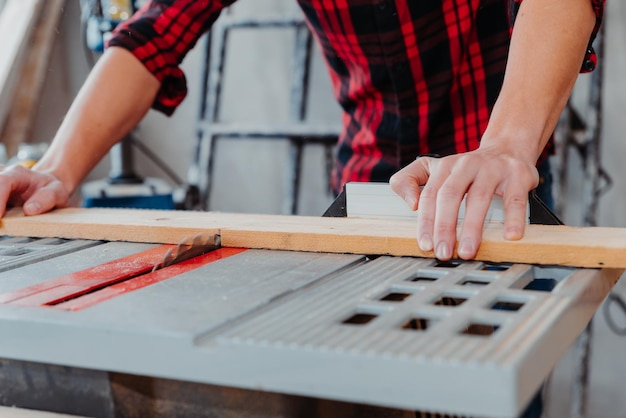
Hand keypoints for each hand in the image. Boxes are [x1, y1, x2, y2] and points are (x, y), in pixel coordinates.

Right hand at [0, 164, 69, 216]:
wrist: (46, 187)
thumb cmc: (51, 189)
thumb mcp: (57, 192)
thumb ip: (47, 199)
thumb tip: (30, 209)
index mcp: (18, 174)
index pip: (3, 182)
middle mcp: (2, 174)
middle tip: (1, 225)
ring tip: (3, 223)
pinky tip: (2, 219)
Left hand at [389, 148, 538, 259]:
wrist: (507, 149)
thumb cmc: (467, 169)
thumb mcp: (433, 168)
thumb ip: (409, 180)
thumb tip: (411, 203)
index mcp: (444, 166)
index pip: (430, 195)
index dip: (426, 221)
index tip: (425, 244)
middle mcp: (466, 165)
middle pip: (450, 195)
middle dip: (444, 227)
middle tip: (443, 252)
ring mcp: (492, 168)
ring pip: (479, 198)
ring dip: (472, 228)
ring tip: (467, 251)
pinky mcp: (517, 175)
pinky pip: (514, 199)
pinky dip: (513, 218)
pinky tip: (510, 236)